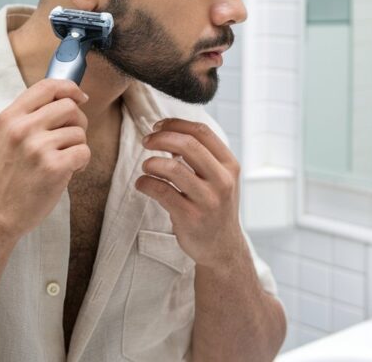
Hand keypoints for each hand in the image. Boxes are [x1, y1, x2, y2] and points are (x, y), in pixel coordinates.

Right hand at [0, 78, 90, 239]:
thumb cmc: (4, 176)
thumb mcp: (5, 137)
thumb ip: (28, 116)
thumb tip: (65, 99)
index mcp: (10, 117)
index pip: (46, 86)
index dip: (69, 88)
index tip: (79, 96)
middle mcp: (23, 128)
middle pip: (69, 106)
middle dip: (77, 121)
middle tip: (70, 138)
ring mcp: (38, 147)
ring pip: (79, 131)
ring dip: (76, 146)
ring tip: (61, 160)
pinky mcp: (54, 167)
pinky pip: (84, 151)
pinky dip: (81, 162)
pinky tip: (67, 171)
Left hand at [135, 118, 245, 268]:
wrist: (222, 248)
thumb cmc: (215, 206)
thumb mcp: (220, 178)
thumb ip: (203, 155)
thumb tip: (170, 130)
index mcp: (229, 165)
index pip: (202, 132)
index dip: (175, 124)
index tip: (158, 126)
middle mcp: (222, 180)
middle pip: (187, 145)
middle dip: (161, 138)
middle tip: (146, 141)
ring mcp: (208, 200)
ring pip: (173, 168)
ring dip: (152, 162)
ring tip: (146, 166)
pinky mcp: (190, 217)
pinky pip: (161, 192)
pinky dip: (145, 183)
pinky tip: (142, 183)